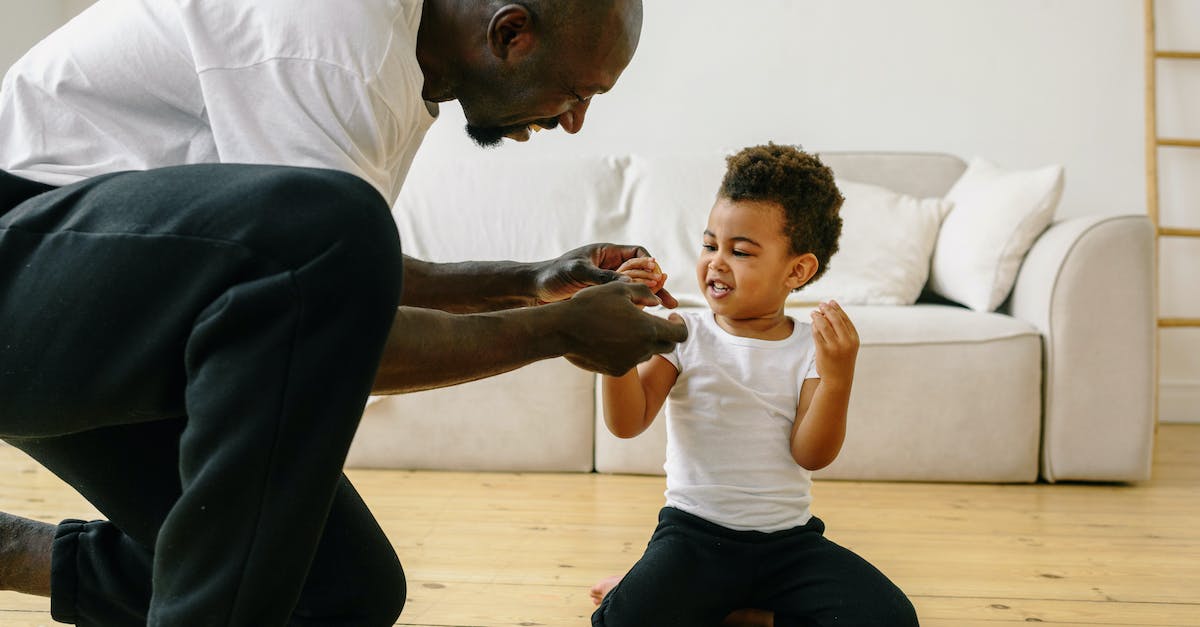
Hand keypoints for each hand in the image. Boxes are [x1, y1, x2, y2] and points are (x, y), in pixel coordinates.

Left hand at [532, 244, 678, 307]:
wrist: (533, 291)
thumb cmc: (553, 276)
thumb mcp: (579, 272)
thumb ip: (603, 276)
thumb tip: (629, 282)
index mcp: (606, 253)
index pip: (638, 254)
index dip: (650, 265)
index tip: (657, 278)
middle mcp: (610, 267)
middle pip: (642, 274)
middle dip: (658, 286)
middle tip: (670, 302)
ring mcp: (608, 284)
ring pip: (637, 290)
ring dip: (651, 299)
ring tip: (666, 311)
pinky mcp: (604, 300)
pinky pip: (626, 302)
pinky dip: (637, 309)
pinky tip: (645, 320)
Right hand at [559, 282, 687, 375]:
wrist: (563, 329)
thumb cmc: (591, 304)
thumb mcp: (619, 289)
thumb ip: (644, 292)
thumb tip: (658, 301)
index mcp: (648, 328)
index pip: (680, 333)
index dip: (680, 324)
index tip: (672, 316)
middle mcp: (643, 349)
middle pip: (668, 346)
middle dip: (665, 333)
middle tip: (656, 321)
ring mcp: (629, 362)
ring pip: (647, 353)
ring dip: (645, 342)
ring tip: (627, 327)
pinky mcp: (616, 370)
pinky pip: (630, 360)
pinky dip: (627, 350)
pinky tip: (612, 338)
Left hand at [810, 300, 858, 386]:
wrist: (838, 379)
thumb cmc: (842, 359)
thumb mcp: (847, 344)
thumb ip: (842, 329)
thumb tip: (832, 308)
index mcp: (854, 339)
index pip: (845, 318)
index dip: (836, 308)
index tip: (830, 302)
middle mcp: (846, 342)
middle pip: (835, 319)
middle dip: (827, 309)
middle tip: (820, 304)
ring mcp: (835, 347)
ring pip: (824, 325)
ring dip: (817, 316)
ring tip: (813, 312)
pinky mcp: (824, 351)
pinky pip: (816, 334)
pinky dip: (814, 326)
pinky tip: (812, 324)